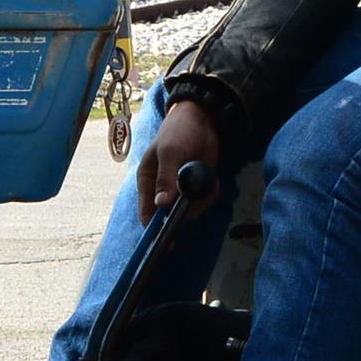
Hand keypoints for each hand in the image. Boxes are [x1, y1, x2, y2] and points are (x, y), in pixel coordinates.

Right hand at [136, 97, 220, 220]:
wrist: (202, 120)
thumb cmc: (177, 132)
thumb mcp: (169, 152)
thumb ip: (166, 178)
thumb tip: (161, 205)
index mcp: (148, 181)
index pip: (147, 213)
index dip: (155, 229)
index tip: (167, 240)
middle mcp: (163, 189)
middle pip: (172, 216)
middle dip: (186, 211)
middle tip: (197, 198)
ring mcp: (181, 190)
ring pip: (191, 210)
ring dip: (202, 200)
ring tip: (206, 180)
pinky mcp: (198, 187)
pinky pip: (205, 200)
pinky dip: (211, 193)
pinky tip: (213, 179)